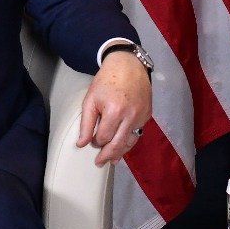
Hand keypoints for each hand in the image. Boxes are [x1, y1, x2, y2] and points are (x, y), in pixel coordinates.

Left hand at [78, 50, 152, 166]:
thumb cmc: (106, 81)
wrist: (128, 66)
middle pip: (119, 144)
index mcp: (114, 111)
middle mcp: (130, 116)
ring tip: (113, 160)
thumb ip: (86, 123)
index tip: (92, 142)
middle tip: (100, 163)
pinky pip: (138, 133)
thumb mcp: (91, 100)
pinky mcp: (147, 115)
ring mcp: (141, 116)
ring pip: (131, 141)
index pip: (104, 137)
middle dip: (108, 155)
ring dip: (121, 152)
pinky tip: (123, 146)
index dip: (96, 142)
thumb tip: (82, 144)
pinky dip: (130, 141)